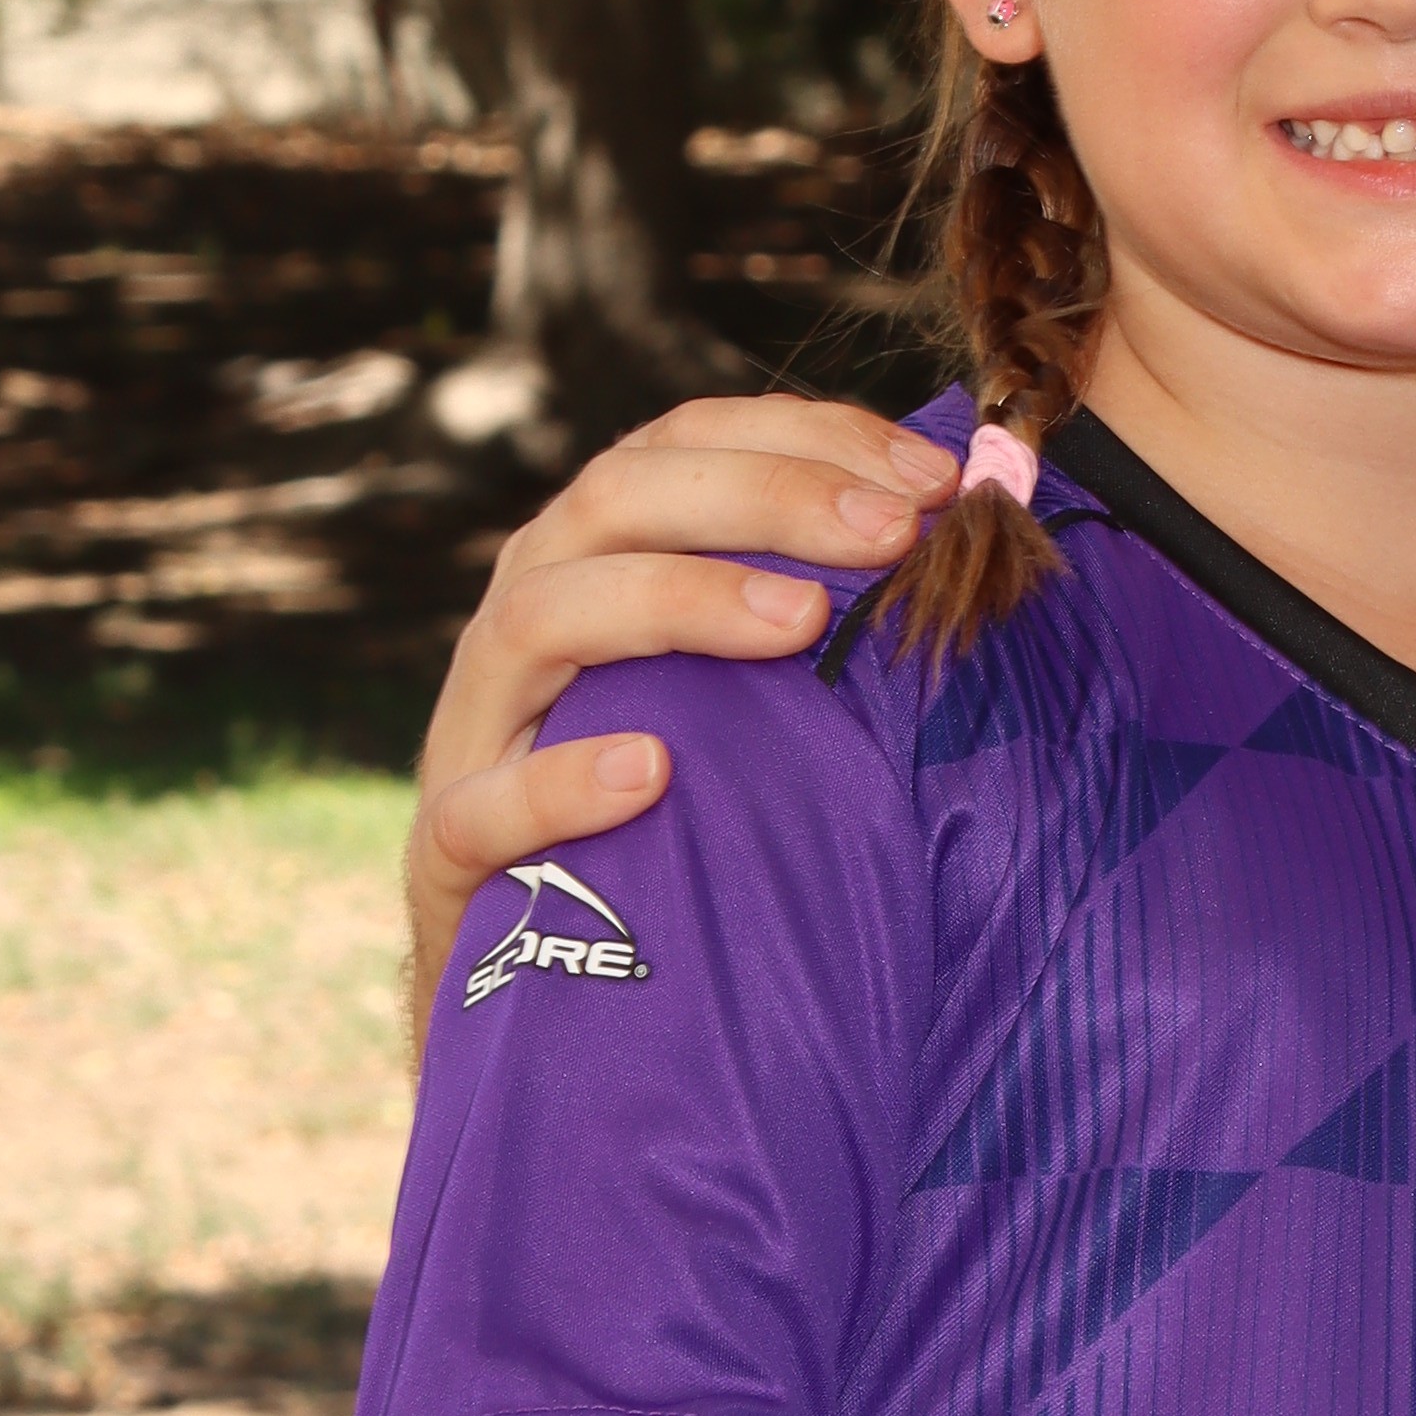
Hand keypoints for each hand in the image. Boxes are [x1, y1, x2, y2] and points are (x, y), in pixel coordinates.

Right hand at [409, 395, 963, 987]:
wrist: (543, 978)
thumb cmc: (676, 811)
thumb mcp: (741, 697)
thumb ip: (813, 619)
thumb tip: (964, 544)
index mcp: (596, 558)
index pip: (681, 444)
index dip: (804, 437)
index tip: (933, 476)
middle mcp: (528, 615)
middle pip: (615, 502)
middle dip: (763, 497)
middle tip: (891, 534)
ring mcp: (477, 729)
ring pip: (538, 618)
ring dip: (675, 599)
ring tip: (797, 622)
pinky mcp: (450, 854)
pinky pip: (483, 807)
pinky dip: (560, 782)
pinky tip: (649, 772)